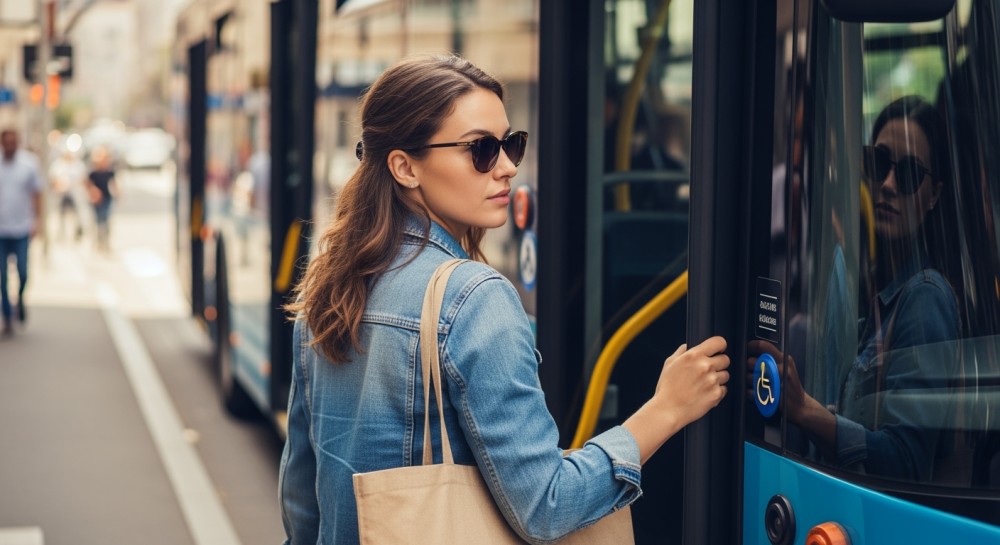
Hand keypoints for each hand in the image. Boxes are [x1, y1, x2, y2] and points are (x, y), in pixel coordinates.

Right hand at [651, 336, 730, 427]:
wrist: (668, 410)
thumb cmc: (667, 388)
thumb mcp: (669, 364)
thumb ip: (681, 352)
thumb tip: (689, 346)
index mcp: (693, 356)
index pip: (719, 342)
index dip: (720, 346)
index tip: (718, 350)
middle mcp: (705, 366)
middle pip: (726, 359)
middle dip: (719, 364)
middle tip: (708, 371)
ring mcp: (712, 381)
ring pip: (726, 375)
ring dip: (718, 378)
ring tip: (703, 385)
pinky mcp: (716, 394)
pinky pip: (724, 389)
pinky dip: (717, 391)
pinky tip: (704, 394)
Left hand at [745, 340, 837, 459]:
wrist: (801, 406)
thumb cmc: (790, 386)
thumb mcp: (785, 367)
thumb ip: (772, 359)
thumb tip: (753, 354)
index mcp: (783, 358)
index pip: (762, 346)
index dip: (750, 347)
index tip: (746, 350)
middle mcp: (780, 367)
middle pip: (751, 362)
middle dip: (747, 368)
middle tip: (751, 372)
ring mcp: (776, 381)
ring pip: (750, 377)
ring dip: (749, 381)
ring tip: (755, 384)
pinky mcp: (772, 394)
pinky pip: (752, 391)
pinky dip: (751, 393)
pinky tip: (755, 393)